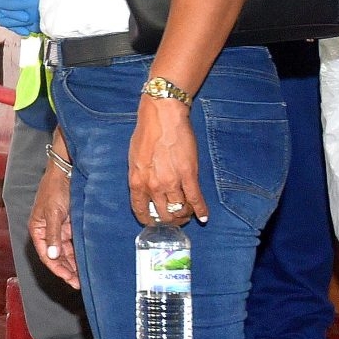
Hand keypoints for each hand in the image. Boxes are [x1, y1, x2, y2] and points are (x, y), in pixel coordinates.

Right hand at [27, 162, 77, 286]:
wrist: (67, 171)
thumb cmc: (55, 189)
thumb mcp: (53, 212)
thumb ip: (53, 235)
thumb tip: (53, 255)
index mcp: (38, 230)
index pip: (47, 255)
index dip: (57, 269)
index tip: (69, 279)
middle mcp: (47, 232)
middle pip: (57, 256)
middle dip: (67, 270)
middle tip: (79, 284)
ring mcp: (59, 229)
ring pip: (66, 252)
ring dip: (73, 264)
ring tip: (84, 277)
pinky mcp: (70, 225)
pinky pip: (74, 244)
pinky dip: (79, 253)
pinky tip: (87, 262)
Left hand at [129, 97, 208, 229]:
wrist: (162, 116)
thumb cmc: (146, 134)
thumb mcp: (134, 159)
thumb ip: (140, 177)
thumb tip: (146, 191)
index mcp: (136, 182)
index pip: (141, 211)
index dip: (148, 220)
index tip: (154, 222)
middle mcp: (153, 186)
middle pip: (163, 214)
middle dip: (169, 220)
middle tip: (175, 218)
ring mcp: (172, 182)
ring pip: (180, 210)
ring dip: (184, 215)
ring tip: (187, 214)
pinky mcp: (189, 175)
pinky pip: (196, 199)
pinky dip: (201, 210)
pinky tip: (203, 217)